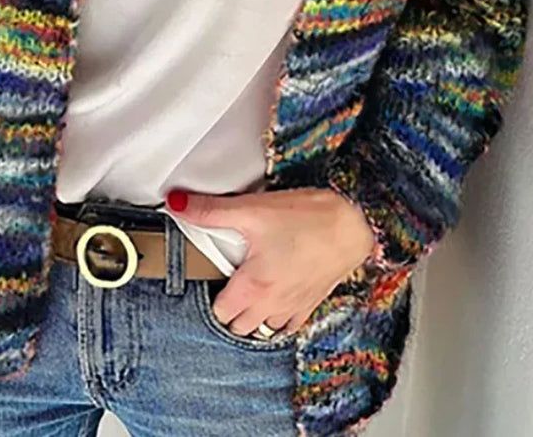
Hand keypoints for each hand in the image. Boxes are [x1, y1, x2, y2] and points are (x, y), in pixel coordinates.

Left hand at [167, 186, 378, 336]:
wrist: (356, 223)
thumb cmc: (308, 218)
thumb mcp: (252, 210)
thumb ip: (210, 210)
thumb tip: (176, 204)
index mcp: (254, 288)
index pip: (220, 312)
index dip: (210, 296)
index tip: (207, 278)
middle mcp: (273, 305)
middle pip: (240, 325)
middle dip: (229, 310)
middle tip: (224, 282)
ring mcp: (295, 307)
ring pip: (265, 328)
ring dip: (253, 316)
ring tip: (247, 289)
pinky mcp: (313, 301)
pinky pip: (290, 324)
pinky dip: (278, 317)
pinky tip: (276, 295)